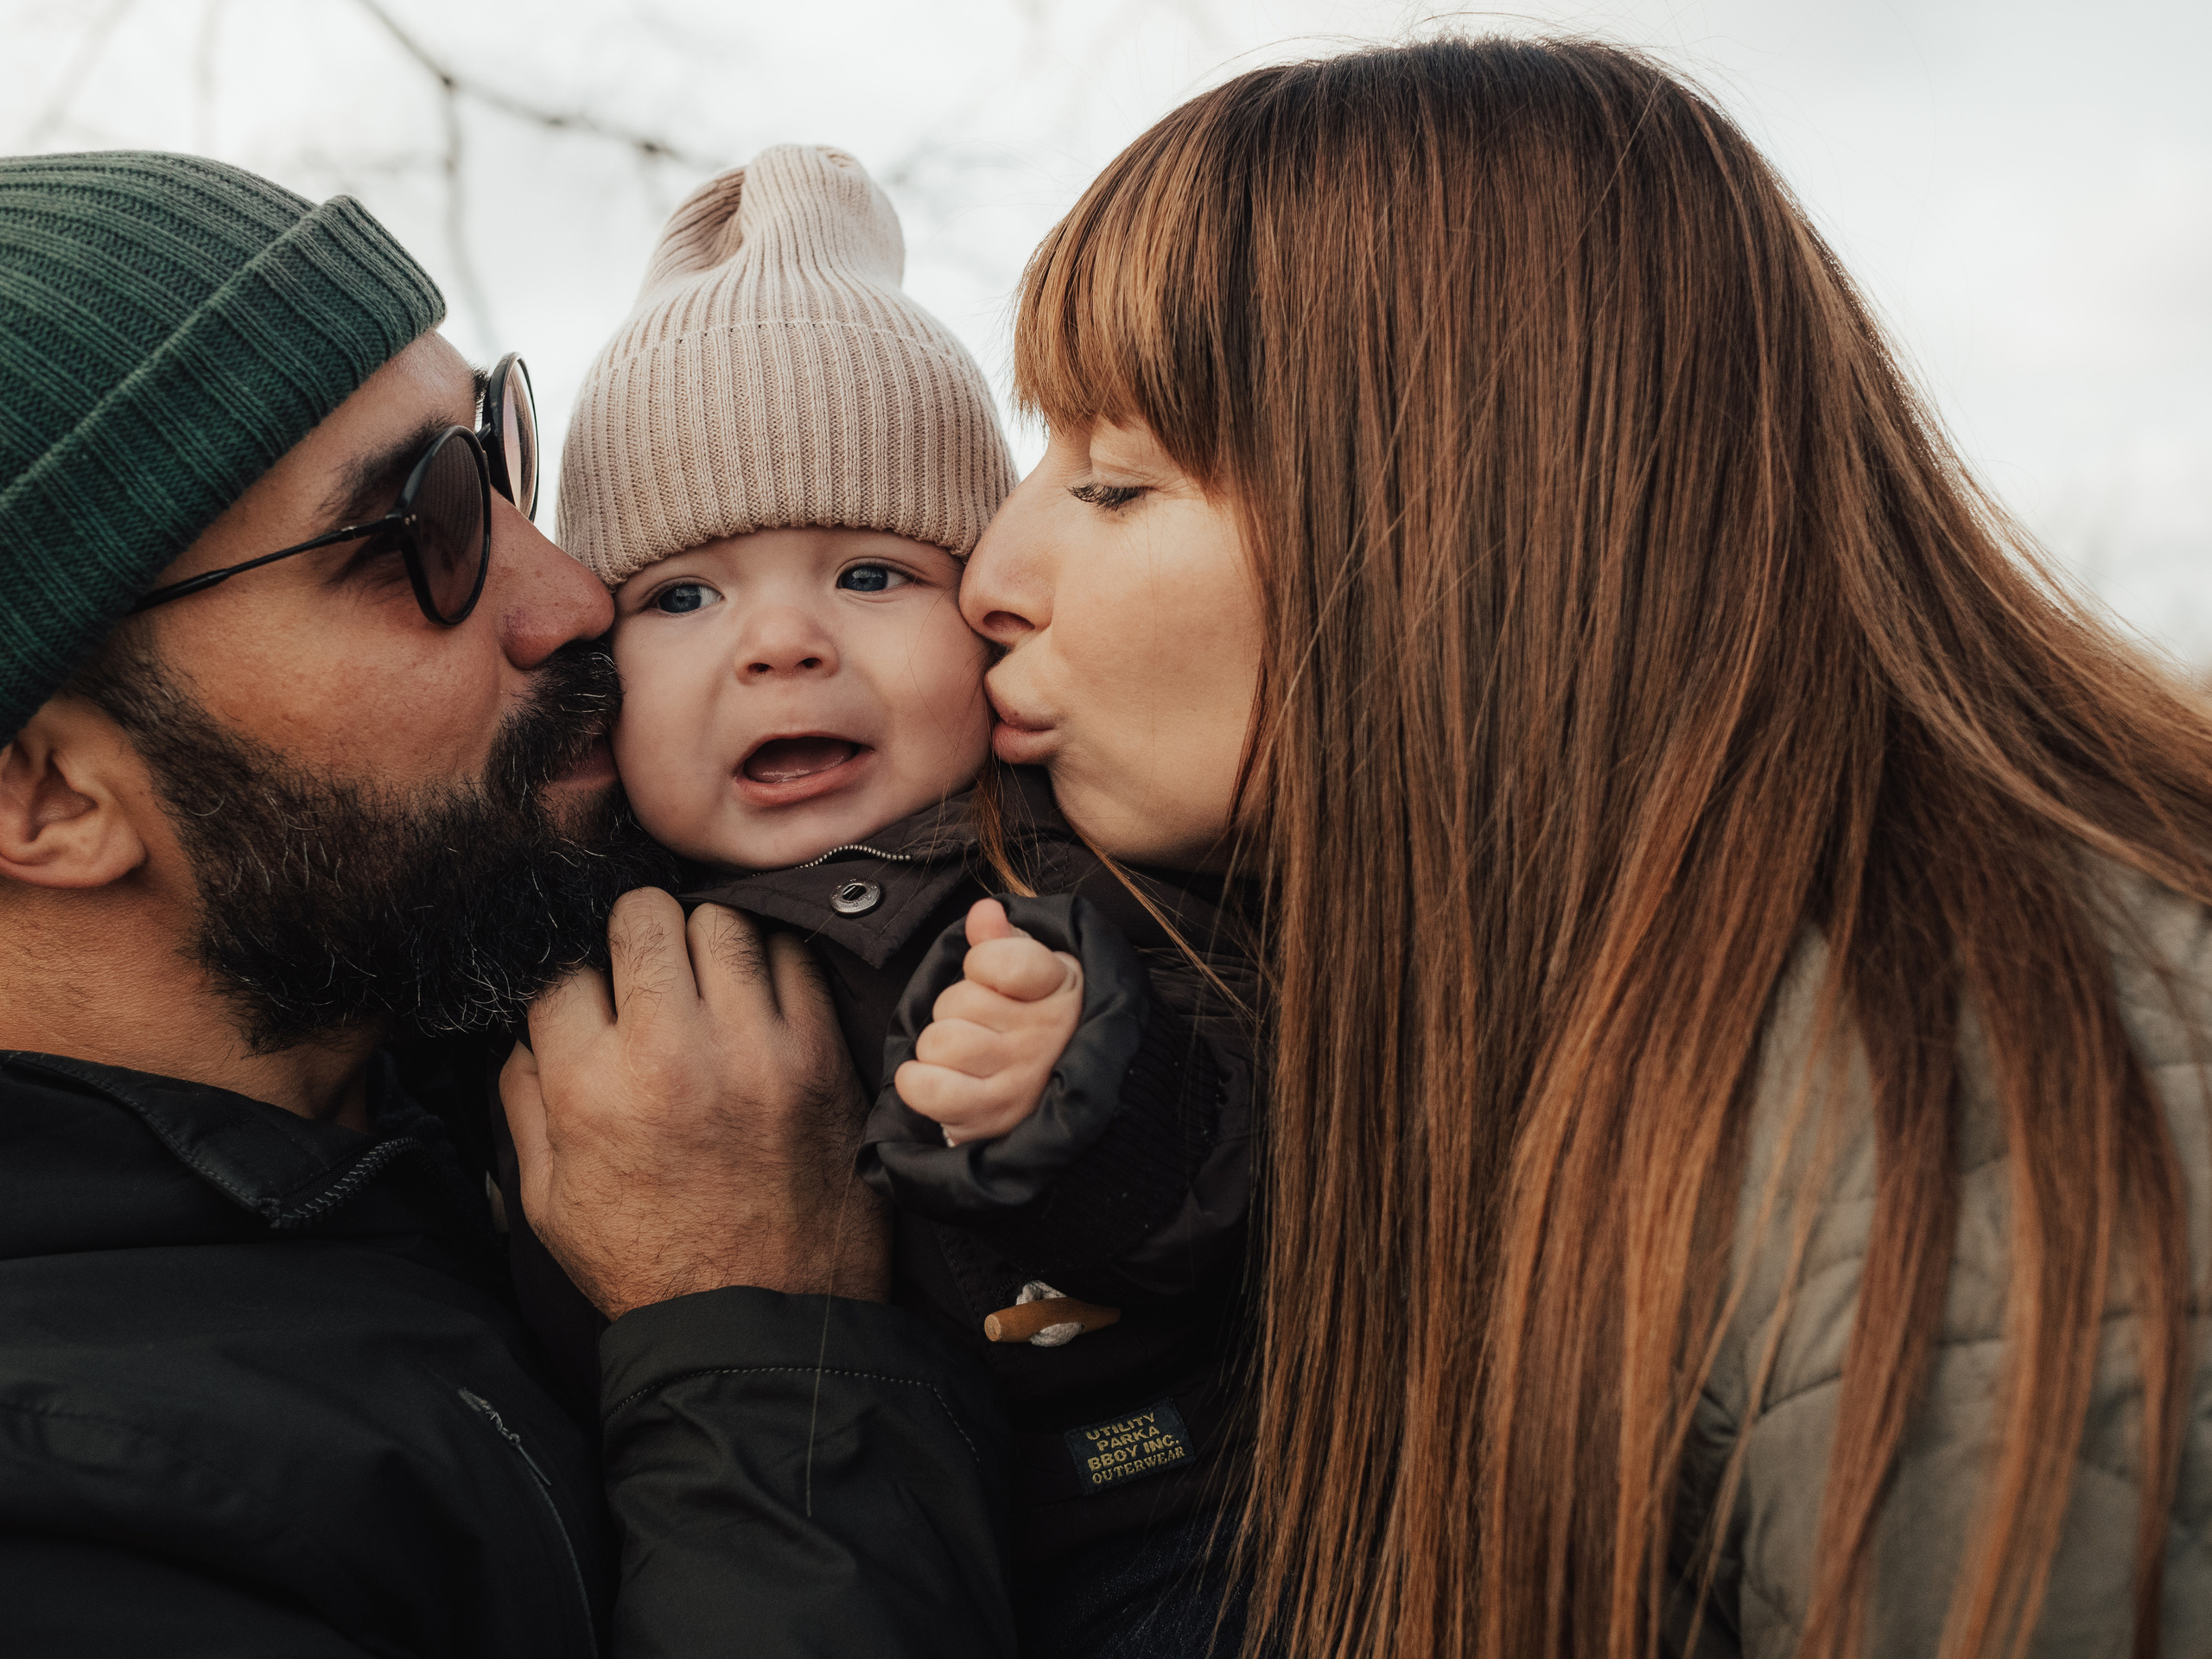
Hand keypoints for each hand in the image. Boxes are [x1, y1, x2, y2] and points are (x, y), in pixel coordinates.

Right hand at [502, 890, 887, 1319]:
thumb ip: (525, 1102)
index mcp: (590, 1089)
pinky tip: (759, 998)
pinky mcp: (821, 1058)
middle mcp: (670, 1055)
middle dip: (634, 932)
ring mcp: (755, 1050)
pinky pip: (795, 957)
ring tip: (704, 978)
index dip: (568, 971)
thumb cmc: (647, 1267)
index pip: (560, 966)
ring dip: (705, 940)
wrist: (758, 1326)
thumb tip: (526, 1029)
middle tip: (644, 964)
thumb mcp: (547, 1202)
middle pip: (642, 917)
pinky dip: (772, 964)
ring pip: (722, 920)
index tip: (588, 990)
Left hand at [893, 898, 1082, 1145]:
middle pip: (958, 1001)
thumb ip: (1004, 938)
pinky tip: (937, 1077)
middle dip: (957, 1008)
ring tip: (966, 1054)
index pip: (997, 961)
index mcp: (1059, 987)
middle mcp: (1044, 1037)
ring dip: (940, 1045)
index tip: (990, 974)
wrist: (1066, 1092)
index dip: (981, 963)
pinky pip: (926, 1088)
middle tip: (982, 1023)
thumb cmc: (1036, 1021)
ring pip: (939, 1042)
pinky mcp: (988, 1118)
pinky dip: (918, 1080)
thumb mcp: (1035, 969)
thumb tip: (983, 912)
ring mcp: (1018, 1082)